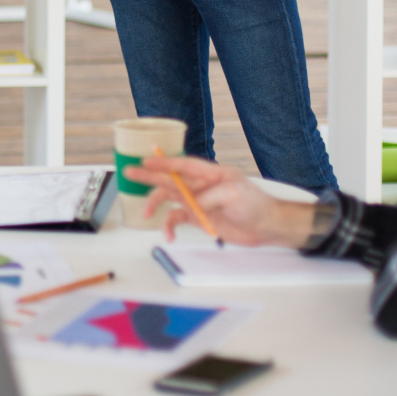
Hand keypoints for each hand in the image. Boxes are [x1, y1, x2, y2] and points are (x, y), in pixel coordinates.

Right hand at [124, 156, 315, 247]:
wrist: (266, 226)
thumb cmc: (255, 204)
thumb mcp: (233, 194)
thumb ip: (208, 197)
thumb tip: (190, 205)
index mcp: (210, 173)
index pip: (182, 165)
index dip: (164, 161)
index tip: (146, 160)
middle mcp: (200, 185)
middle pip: (170, 178)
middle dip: (149, 175)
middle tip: (130, 171)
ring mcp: (198, 201)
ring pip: (169, 199)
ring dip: (156, 204)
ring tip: (145, 214)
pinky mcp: (199, 217)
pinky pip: (177, 220)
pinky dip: (170, 227)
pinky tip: (169, 236)